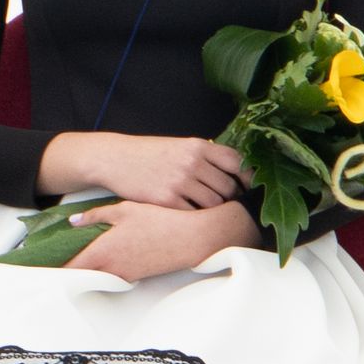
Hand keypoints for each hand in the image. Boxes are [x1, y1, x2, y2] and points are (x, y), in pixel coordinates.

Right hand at [40, 130, 249, 209]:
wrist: (115, 159)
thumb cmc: (148, 153)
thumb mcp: (179, 146)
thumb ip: (204, 157)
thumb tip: (233, 172)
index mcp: (199, 147)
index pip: (237, 163)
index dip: (248, 178)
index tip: (249, 188)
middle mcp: (193, 162)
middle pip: (229, 188)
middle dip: (231, 199)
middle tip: (228, 206)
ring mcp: (181, 182)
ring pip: (214, 204)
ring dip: (214, 210)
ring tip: (208, 212)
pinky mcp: (167, 200)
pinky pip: (194, 214)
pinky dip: (195, 217)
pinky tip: (190, 215)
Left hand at [60, 198, 246, 282]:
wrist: (194, 239)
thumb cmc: (161, 221)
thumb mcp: (125, 210)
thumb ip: (96, 216)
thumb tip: (73, 222)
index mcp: (104, 252)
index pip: (69, 266)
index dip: (50, 268)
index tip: (36, 266)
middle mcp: (112, 269)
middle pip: (80, 276)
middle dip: (64, 270)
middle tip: (49, 262)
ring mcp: (124, 275)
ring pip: (96, 277)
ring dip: (84, 270)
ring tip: (71, 259)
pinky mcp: (137, 276)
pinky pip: (111, 275)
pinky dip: (101, 270)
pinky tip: (101, 258)